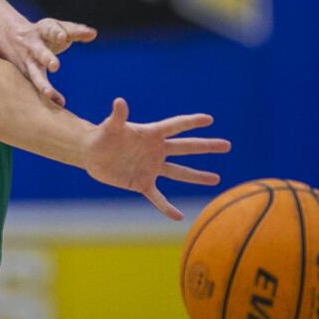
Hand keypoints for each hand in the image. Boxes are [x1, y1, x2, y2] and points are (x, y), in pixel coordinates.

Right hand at [0, 17, 96, 106]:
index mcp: (43, 31)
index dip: (56, 33)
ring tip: (49, 94)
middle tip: (54, 66)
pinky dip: (47, 94)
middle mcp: (33, 46)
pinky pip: (35, 86)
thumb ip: (75, 31)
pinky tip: (58, 102)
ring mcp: (28, 62)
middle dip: (46, 58)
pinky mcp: (26, 75)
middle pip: (40, 52)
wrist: (8, 36)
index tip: (62, 37)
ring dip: (41, 84)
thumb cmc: (42, 33)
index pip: (50, 30)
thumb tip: (93, 34)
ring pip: (34, 73)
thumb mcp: (55, 27)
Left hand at [85, 98, 230, 220]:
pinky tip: (179, 217)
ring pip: (179, 172)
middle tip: (227, 145)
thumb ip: (117, 116)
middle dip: (206, 147)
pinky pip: (158, 197)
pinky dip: (167, 207)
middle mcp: (155, 150)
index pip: (175, 126)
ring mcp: (151, 167)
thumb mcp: (110, 126)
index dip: (191, 122)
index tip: (209, 119)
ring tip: (216, 179)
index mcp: (150, 134)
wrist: (91, 153)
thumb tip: (119, 101)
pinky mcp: (142, 182)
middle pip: (185, 148)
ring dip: (197, 176)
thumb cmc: (101, 136)